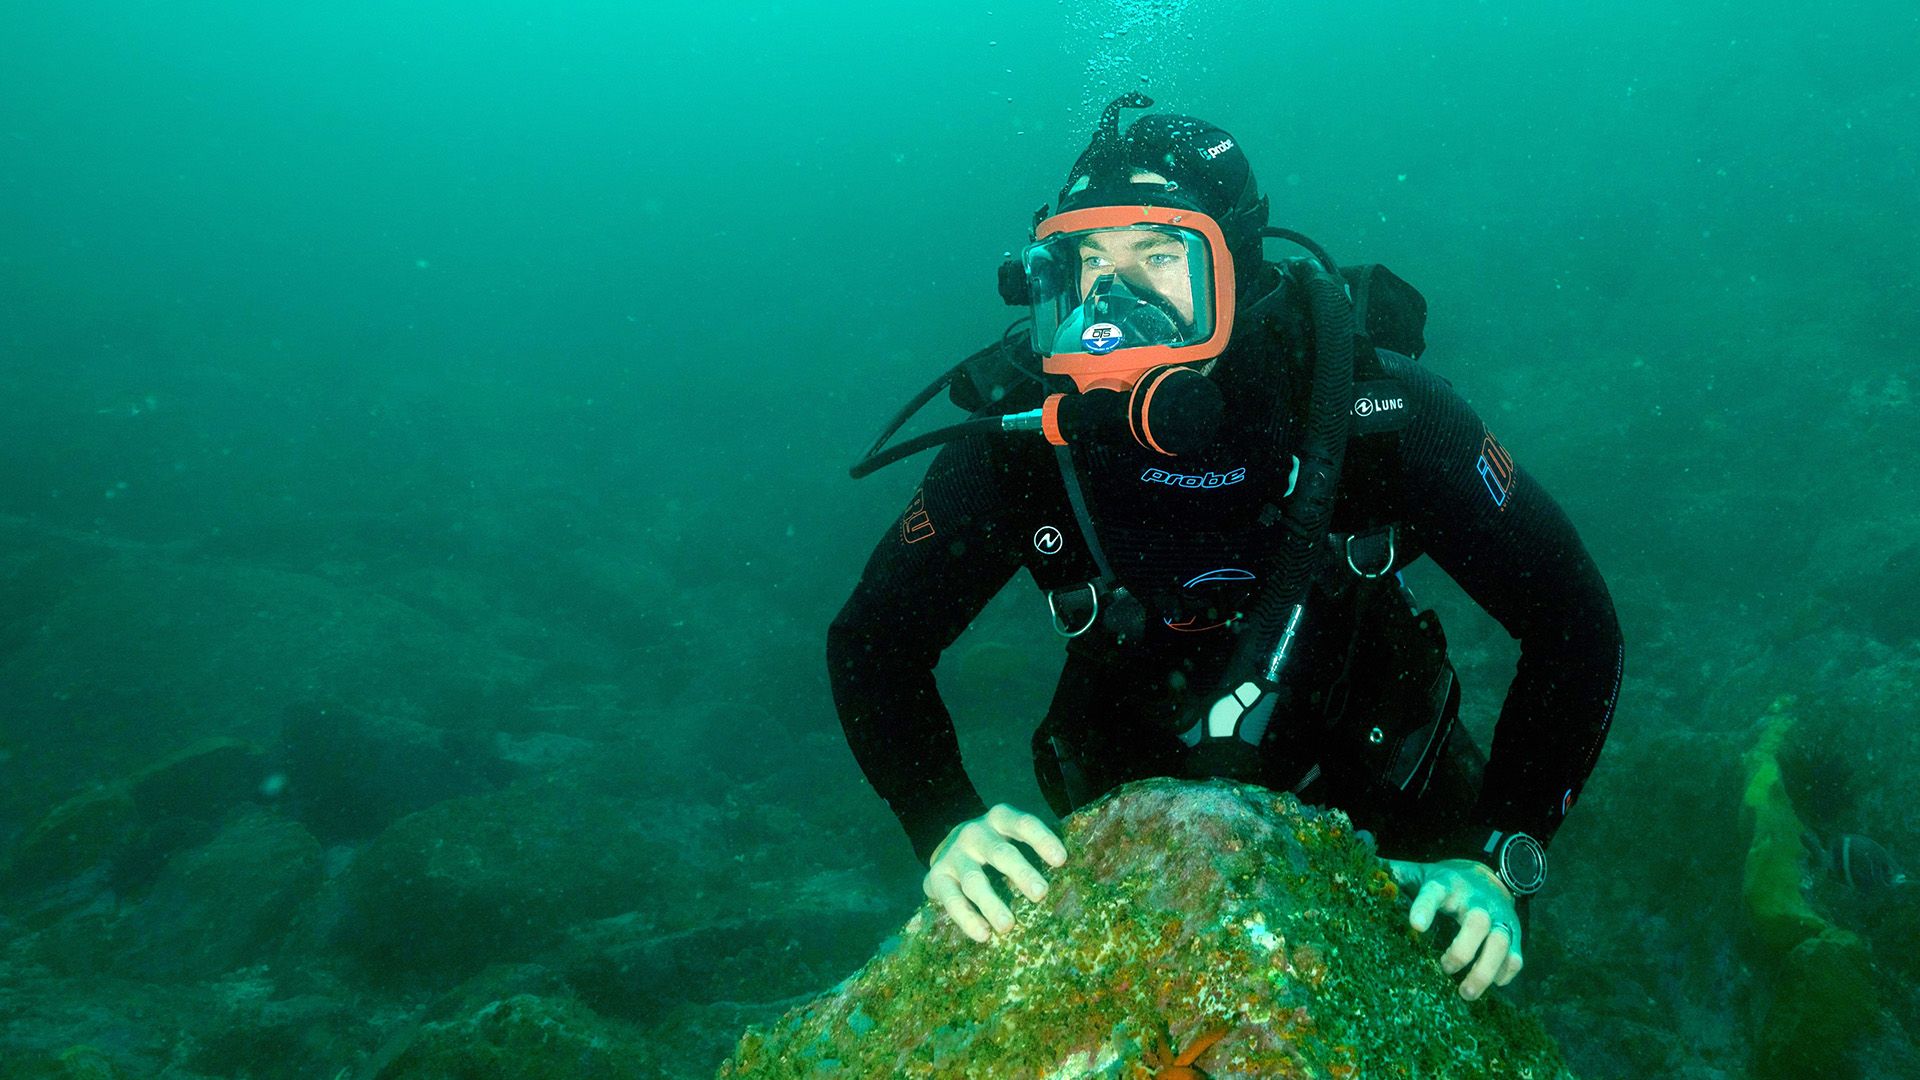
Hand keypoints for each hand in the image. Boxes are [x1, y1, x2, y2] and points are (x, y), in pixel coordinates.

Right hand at [923, 804, 1066, 943]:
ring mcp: (954, 855)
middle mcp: (975, 833)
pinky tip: (983, 934)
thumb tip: (1078, 883)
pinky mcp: (936, 877)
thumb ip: (1036, 852)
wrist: (946, 850)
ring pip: (974, 880)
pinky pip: (951, 900)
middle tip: (1041, 893)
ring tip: (1008, 926)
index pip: (1023, 824)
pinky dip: (967, 918)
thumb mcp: (1012, 839)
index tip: (1061, 860)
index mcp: (1001, 819)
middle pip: (1000, 851)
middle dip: (1021, 872)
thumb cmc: (996, 850)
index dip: (1042, 839)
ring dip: (991, 903)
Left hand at [1386, 857, 1522, 999]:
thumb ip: (1392, 874)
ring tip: (1466, 992)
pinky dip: (1506, 973)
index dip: (1425, 908)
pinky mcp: (1514, 934)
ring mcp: (1498, 918)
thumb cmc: (1444, 883)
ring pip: (1501, 942)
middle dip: (1462, 948)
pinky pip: (1516, 956)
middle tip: (1444, 968)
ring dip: (1485, 970)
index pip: (1434, 893)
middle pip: (1477, 921)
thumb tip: (1354, 856)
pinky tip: (1492, 984)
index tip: (1415, 926)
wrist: (1489, 876)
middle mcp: (1475, 901)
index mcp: (1447, 886)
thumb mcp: (1419, 874)